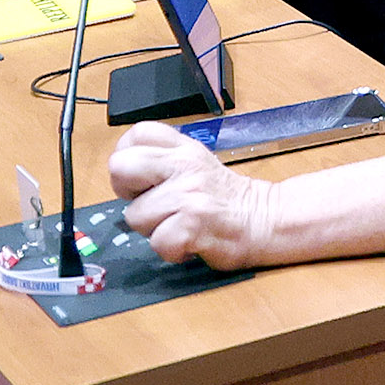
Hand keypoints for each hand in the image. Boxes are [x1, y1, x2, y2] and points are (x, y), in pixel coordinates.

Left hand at [107, 124, 280, 267]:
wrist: (264, 220)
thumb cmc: (224, 198)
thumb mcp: (197, 163)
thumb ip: (164, 160)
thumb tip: (124, 174)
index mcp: (184, 147)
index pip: (137, 134)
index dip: (129, 157)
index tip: (143, 177)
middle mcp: (185, 164)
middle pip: (120, 166)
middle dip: (128, 192)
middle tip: (152, 202)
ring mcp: (189, 194)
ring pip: (135, 216)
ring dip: (153, 229)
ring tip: (178, 224)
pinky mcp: (192, 224)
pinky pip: (157, 242)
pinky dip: (172, 250)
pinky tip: (188, 241)